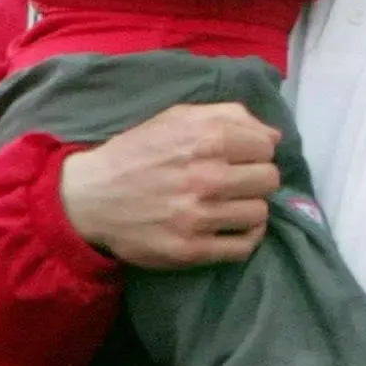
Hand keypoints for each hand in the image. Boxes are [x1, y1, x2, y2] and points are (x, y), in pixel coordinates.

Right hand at [59, 102, 280, 268]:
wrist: (92, 196)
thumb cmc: (139, 151)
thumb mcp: (177, 116)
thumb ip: (228, 116)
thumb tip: (273, 135)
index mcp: (206, 138)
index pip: (266, 146)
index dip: (257, 150)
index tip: (244, 156)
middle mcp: (206, 176)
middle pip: (269, 180)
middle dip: (258, 178)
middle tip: (239, 181)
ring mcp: (199, 216)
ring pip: (259, 213)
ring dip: (251, 207)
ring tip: (232, 204)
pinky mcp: (191, 250)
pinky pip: (243, 247)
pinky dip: (246, 238)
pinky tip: (233, 227)